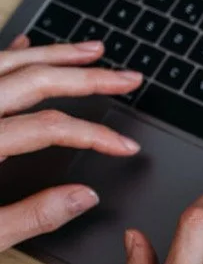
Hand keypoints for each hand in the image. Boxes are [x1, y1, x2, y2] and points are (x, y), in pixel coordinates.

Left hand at [0, 37, 142, 251]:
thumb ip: (30, 216)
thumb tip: (82, 196)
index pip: (50, 127)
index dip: (96, 135)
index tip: (124, 148)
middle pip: (33, 80)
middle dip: (88, 77)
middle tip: (129, 78)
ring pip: (5, 63)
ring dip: (52, 54)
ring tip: (92, 51)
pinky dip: (7, 55)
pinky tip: (25, 47)